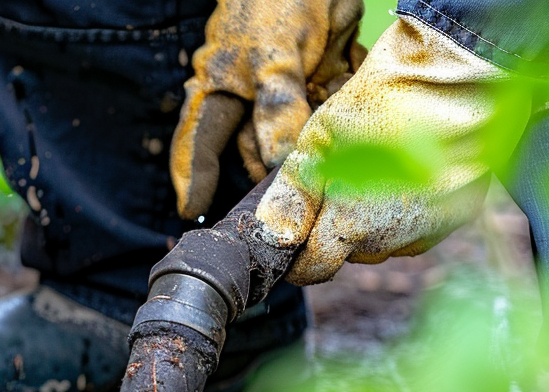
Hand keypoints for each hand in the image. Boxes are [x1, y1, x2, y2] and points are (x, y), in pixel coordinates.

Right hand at [171, 0, 365, 219]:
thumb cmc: (279, 1)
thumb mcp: (274, 56)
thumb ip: (276, 109)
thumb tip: (278, 163)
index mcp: (220, 89)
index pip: (199, 143)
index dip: (194, 180)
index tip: (192, 212)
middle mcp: (249, 96)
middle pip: (254, 151)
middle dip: (270, 179)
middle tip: (286, 212)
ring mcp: (286, 89)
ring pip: (296, 137)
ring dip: (312, 156)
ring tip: (328, 186)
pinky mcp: (322, 77)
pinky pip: (331, 112)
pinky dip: (343, 124)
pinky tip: (357, 140)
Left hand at [254, 16, 532, 283]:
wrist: (462, 75)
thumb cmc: (385, 98)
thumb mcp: (320, 139)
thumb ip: (293, 194)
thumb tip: (273, 237)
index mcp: (352, 224)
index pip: (313, 269)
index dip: (298, 259)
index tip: (293, 240)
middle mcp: (392, 239)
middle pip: (350, 253)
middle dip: (337, 231)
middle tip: (339, 184)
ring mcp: (428, 230)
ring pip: (386, 243)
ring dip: (374, 224)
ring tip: (378, 174)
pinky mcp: (456, 217)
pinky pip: (419, 230)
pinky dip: (408, 213)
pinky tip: (409, 176)